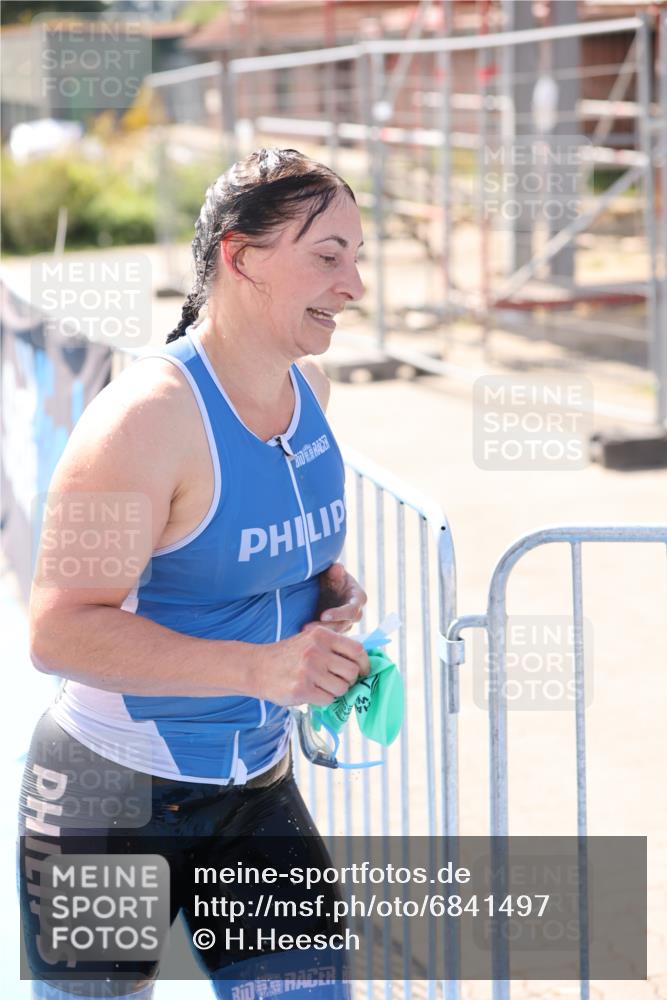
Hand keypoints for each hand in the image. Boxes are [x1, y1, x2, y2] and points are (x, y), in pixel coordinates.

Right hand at [253, 626, 368, 706]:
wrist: (258, 667)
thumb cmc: (289, 655)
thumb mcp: (310, 640)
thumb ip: (334, 646)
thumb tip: (363, 661)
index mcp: (322, 635)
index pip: (357, 650)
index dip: (364, 664)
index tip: (363, 672)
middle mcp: (316, 650)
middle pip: (352, 672)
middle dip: (349, 680)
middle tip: (338, 681)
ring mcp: (309, 670)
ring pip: (342, 688)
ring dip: (336, 691)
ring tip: (322, 686)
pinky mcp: (302, 689)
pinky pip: (328, 700)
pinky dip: (324, 700)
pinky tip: (312, 693)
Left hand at [309, 562, 366, 633]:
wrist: (327, 586)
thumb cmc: (332, 576)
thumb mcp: (333, 572)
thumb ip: (335, 571)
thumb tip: (337, 568)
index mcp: (358, 599)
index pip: (351, 610)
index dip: (338, 614)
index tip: (323, 615)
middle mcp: (356, 614)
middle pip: (342, 625)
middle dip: (325, 627)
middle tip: (307, 628)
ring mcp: (346, 623)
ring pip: (334, 632)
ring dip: (319, 633)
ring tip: (301, 632)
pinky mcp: (336, 629)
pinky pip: (328, 635)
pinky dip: (316, 635)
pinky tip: (302, 634)